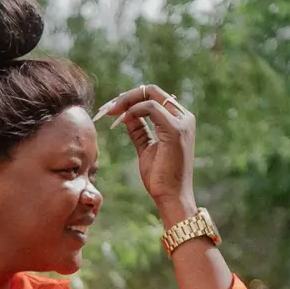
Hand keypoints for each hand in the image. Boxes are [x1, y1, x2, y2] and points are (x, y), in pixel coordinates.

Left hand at [94, 82, 195, 222]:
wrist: (171, 197)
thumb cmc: (160, 178)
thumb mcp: (146, 148)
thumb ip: (139, 130)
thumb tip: (125, 115)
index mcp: (179, 120)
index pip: (154, 97)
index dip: (130, 99)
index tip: (110, 109)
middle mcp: (184, 117)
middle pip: (151, 91)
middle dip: (125, 97)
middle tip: (105, 108)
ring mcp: (181, 122)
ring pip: (149, 95)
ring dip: (125, 102)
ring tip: (108, 113)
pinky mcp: (175, 129)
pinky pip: (149, 108)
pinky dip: (131, 111)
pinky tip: (119, 122)